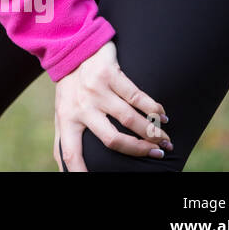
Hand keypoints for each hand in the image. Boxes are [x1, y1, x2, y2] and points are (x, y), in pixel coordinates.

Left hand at [53, 39, 171, 170]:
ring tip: (165, 139)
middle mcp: (80, 106)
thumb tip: (66, 171)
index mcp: (67, 120)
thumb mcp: (62, 112)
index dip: (80, 172)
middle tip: (157, 154)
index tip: (93, 183)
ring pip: (129, 118)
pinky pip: (136, 96)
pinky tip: (162, 114)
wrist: (72, 46)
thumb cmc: (70, 87)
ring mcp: (95, 90)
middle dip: (138, 150)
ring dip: (152, 131)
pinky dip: (154, 108)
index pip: (71, 153)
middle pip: (112, 139)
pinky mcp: (109, 73)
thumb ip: (65, 140)